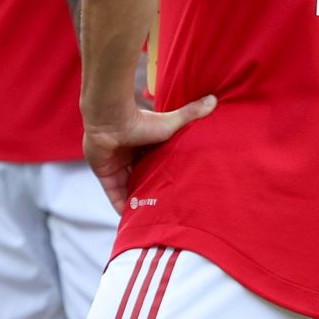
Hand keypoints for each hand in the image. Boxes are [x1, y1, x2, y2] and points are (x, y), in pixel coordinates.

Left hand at [83, 95, 216, 210]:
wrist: (111, 119)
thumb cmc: (141, 121)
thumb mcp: (171, 122)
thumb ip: (190, 114)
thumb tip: (214, 99)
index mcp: (144, 146)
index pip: (155, 166)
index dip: (163, 178)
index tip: (175, 192)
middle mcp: (130, 156)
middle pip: (142, 179)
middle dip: (151, 193)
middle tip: (165, 210)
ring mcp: (116, 165)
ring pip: (128, 188)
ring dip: (137, 202)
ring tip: (151, 219)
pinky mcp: (104, 173)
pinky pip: (113, 193)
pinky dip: (121, 205)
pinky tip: (131, 219)